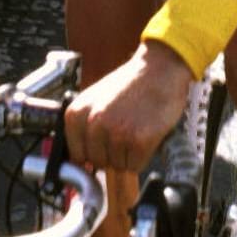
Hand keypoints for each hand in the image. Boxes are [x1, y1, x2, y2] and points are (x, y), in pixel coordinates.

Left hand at [63, 43, 191, 173]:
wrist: (159, 69)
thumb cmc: (130, 84)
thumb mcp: (95, 100)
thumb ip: (85, 127)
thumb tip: (83, 163)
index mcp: (76, 114)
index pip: (77, 155)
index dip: (92, 155)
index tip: (103, 150)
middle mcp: (93, 124)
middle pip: (98, 163)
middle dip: (112, 155)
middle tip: (125, 133)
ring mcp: (116, 133)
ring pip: (117, 167)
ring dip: (128, 156)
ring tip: (135, 129)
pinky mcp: (139, 141)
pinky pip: (135, 166)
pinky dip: (142, 157)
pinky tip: (145, 135)